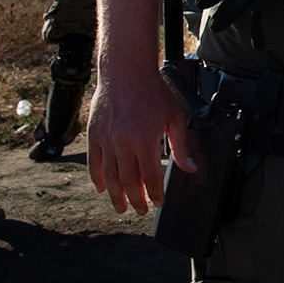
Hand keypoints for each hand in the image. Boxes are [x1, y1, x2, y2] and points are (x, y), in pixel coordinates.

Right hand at [87, 60, 193, 214]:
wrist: (125, 72)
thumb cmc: (153, 92)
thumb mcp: (174, 117)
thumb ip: (181, 146)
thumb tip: (190, 168)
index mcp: (145, 140)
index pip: (150, 177)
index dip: (155, 193)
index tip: (159, 202)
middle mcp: (123, 143)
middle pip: (129, 181)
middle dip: (136, 200)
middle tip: (140, 211)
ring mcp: (105, 140)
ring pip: (109, 176)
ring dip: (116, 195)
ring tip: (121, 207)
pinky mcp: (93, 134)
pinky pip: (93, 162)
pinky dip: (97, 178)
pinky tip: (102, 188)